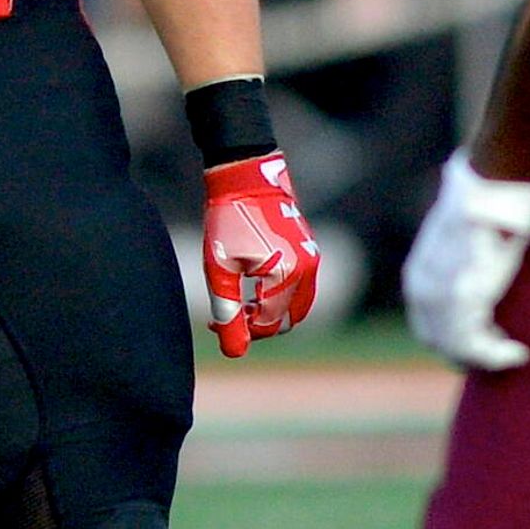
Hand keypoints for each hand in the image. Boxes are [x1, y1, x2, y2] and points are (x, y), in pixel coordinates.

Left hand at [203, 152, 320, 357]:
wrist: (246, 176)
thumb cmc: (227, 221)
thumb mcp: (220, 269)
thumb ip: (228, 313)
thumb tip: (235, 352)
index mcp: (286, 275)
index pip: (270, 325)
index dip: (243, 332)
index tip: (216, 322)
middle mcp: (307, 269)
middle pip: (288, 320)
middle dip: (259, 325)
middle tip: (229, 315)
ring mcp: (312, 258)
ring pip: (296, 305)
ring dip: (270, 311)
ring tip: (239, 301)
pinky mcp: (310, 250)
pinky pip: (300, 286)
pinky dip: (278, 294)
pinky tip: (251, 283)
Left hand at [403, 151, 529, 371]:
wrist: (493, 181)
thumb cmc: (488, 206)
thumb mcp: (463, 240)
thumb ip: (461, 266)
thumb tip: (478, 272)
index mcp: (419, 277)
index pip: (429, 328)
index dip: (456, 343)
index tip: (487, 342)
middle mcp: (422, 289)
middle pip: (440, 342)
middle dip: (470, 355)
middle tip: (503, 353)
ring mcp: (440, 294)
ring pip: (458, 348)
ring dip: (488, 358)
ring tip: (514, 353)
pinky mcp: (463, 296)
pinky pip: (474, 344)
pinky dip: (496, 355)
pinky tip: (518, 352)